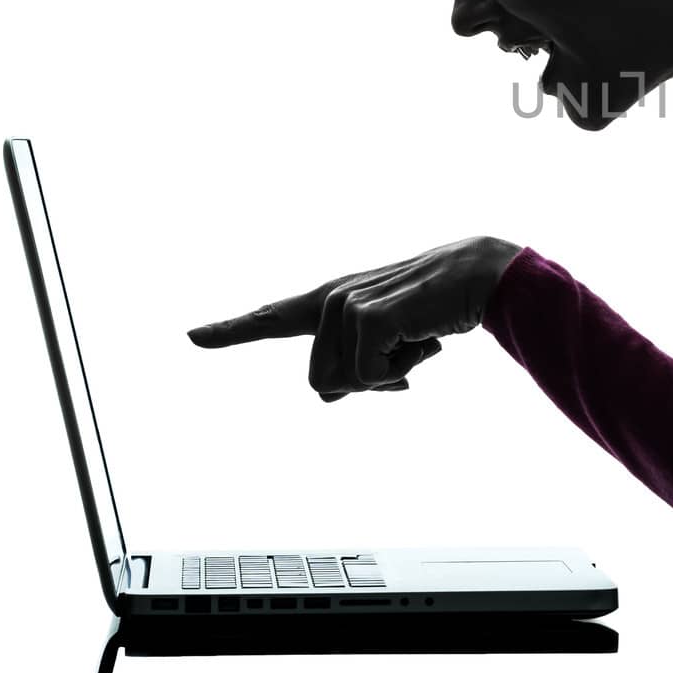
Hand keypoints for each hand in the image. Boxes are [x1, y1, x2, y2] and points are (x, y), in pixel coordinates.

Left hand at [186, 235, 524, 400]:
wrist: (481, 277)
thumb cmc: (439, 308)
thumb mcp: (392, 343)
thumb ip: (354, 366)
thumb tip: (324, 395)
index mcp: (333, 302)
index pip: (273, 318)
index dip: (231, 329)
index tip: (191, 336)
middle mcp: (331, 299)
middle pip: (321, 384)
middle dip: (367, 385)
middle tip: (406, 353)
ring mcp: (345, 304)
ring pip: (345, 385)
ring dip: (389, 376)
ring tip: (417, 339)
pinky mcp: (365, 316)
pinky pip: (369, 378)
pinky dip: (402, 371)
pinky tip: (425, 338)